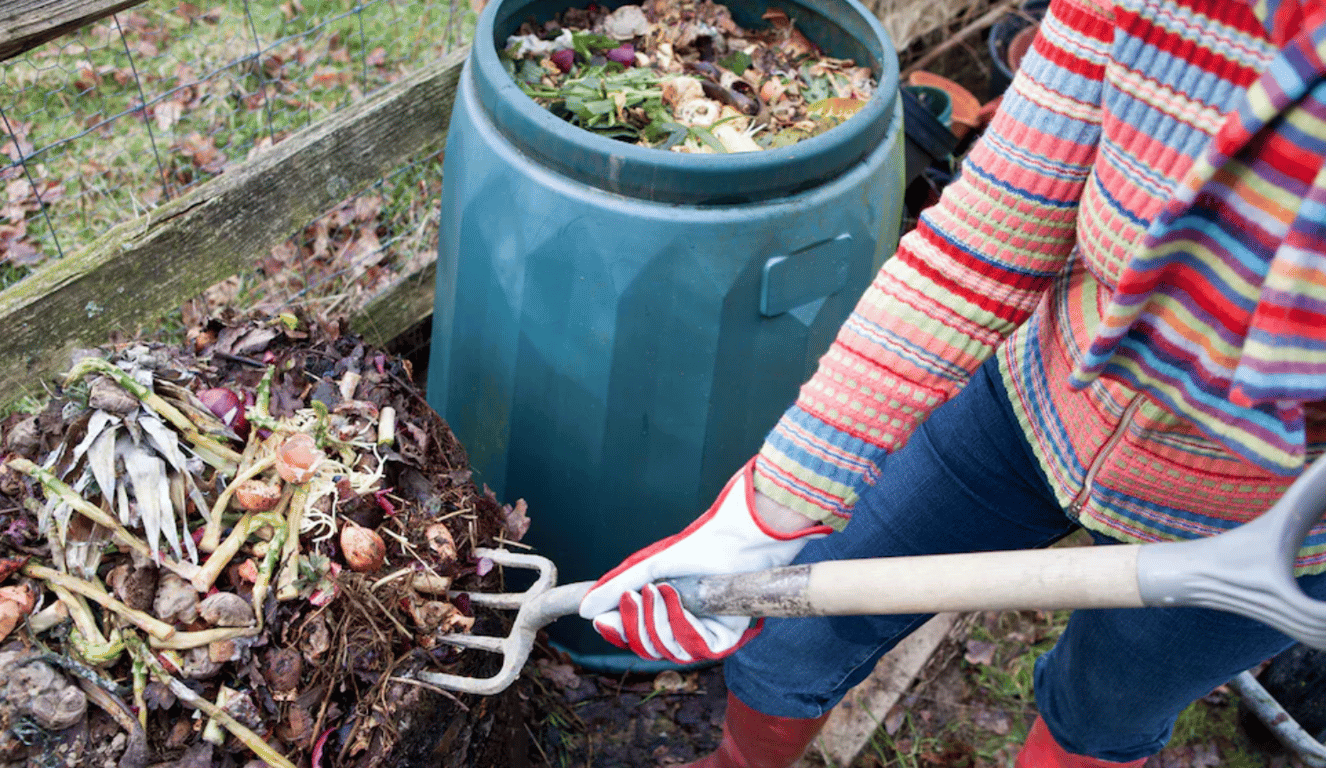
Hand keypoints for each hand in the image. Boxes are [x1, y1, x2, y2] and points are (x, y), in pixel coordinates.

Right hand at [578, 459, 832, 662]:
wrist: (736, 539)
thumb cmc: (697, 547)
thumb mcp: (649, 566)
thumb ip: (616, 587)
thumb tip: (584, 609)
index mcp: (664, 611)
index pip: (634, 636)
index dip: (617, 632)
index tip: (600, 620)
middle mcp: (683, 626)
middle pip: (647, 647)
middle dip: (636, 624)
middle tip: (636, 596)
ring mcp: (704, 633)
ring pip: (669, 651)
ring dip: (659, 621)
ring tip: (661, 590)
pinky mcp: (725, 638)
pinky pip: (695, 648)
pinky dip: (682, 624)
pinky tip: (679, 600)